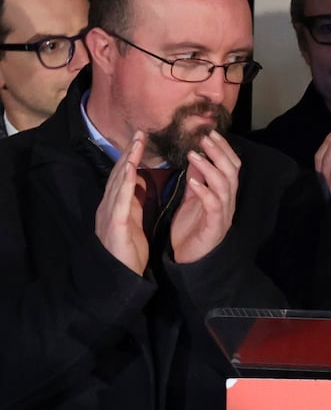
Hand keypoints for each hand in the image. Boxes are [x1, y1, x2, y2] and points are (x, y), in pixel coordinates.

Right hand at [95, 131, 150, 274]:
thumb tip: (140, 182)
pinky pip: (120, 201)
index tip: (142, 140)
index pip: (125, 177)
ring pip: (118, 183)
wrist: (118, 276)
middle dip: (129, 153)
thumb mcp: (133, 221)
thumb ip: (134, 202)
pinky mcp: (115, 225)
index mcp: (117, 205)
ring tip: (136, 144)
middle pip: (120, 175)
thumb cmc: (127, 251)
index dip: (132, 158)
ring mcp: (110, 214)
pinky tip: (130, 171)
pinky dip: (125, 184)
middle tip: (140, 133)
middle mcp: (110, 206)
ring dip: (127, 162)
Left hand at [170, 132, 241, 263]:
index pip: (231, 165)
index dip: (223, 148)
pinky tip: (193, 181)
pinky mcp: (214, 226)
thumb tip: (195, 154)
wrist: (189, 260)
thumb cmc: (191, 229)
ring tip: (194, 154)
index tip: (209, 132)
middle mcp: (228, 201)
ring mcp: (223, 213)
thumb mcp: (192, 198)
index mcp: (223, 194)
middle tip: (204, 136)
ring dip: (209, 167)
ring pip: (224, 185)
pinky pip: (213, 205)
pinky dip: (204, 191)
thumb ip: (196, 178)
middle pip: (232, 171)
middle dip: (219, 152)